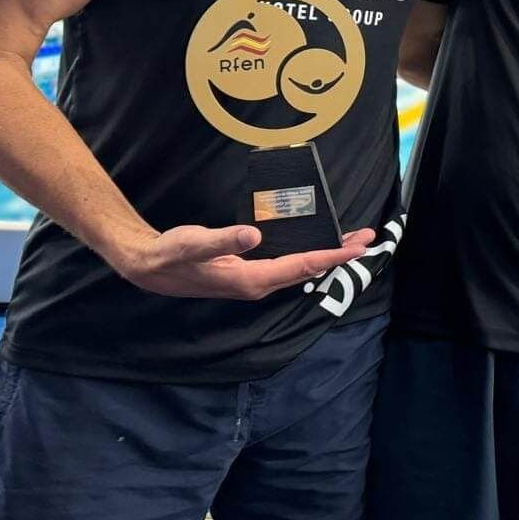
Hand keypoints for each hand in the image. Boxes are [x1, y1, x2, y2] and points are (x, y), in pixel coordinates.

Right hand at [108, 224, 373, 300]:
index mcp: (252, 279)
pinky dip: (308, 254)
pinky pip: (287, 265)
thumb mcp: (194, 243)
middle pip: (308, 269)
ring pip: (299, 268)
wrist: (149, 267)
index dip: (332, 255)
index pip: (302, 266)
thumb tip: (254, 235)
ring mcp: (254, 280)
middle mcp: (258, 284)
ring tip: (351, 239)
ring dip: (326, 254)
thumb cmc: (171, 254)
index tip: (358, 246)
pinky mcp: (249, 273)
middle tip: (369, 237)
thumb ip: (224, 239)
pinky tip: (315, 243)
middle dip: (339, 254)